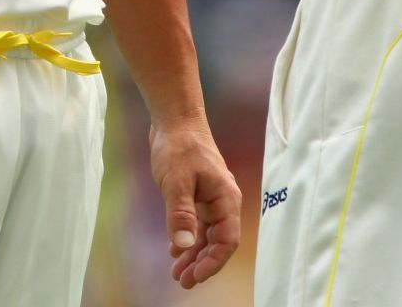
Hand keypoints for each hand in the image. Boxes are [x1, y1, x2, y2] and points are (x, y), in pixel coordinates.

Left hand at [149, 119, 241, 288]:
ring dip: (193, 254)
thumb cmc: (179, 146)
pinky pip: (197, 224)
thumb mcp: (176, 181)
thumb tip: (183, 245)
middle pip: (218, 242)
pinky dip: (187, 238)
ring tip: (177, 272)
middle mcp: (222, 201)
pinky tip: (174, 250)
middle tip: (183, 281)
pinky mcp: (198, 195)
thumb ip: (180, 214)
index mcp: (226, 199)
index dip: (213, 262)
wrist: (175, 120)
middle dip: (202, 263)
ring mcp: (211, 199)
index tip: (195, 277)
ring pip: (206, 235)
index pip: (227, 240)